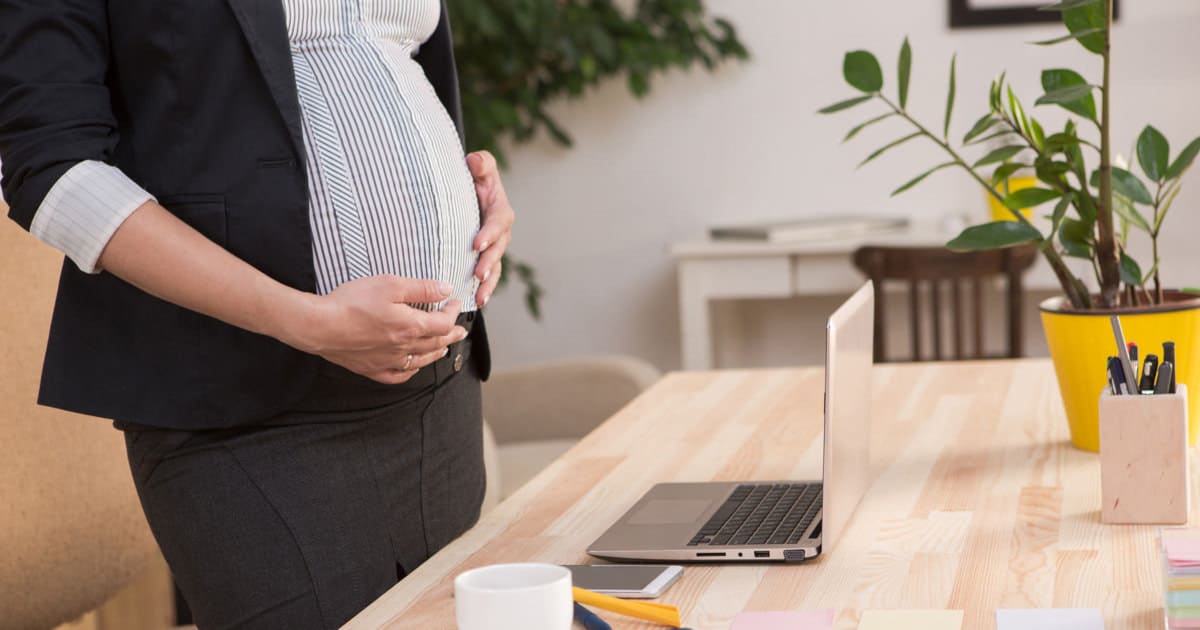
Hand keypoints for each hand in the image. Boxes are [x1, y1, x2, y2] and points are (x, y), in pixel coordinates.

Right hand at [289, 275, 467, 383]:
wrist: (320, 326)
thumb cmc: (352, 302)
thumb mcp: (390, 285)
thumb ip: (421, 288)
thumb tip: (446, 289)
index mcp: (410, 326)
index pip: (443, 323)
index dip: (453, 313)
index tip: (454, 302)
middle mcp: (403, 347)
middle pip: (436, 344)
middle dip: (451, 335)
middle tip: (461, 331)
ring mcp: (388, 360)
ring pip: (421, 361)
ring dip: (436, 353)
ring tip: (444, 348)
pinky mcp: (371, 368)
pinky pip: (397, 376)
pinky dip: (410, 372)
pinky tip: (412, 367)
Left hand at [467, 150, 514, 307]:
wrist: (467, 194)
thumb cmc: (474, 179)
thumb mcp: (479, 167)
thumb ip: (481, 163)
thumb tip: (474, 161)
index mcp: (499, 210)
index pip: (497, 222)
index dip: (489, 233)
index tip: (476, 244)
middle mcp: (500, 232)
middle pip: (498, 249)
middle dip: (488, 262)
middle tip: (477, 274)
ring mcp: (494, 247)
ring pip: (495, 267)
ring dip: (488, 282)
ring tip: (480, 296)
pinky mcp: (485, 259)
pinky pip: (488, 276)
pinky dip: (484, 289)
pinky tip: (476, 301)